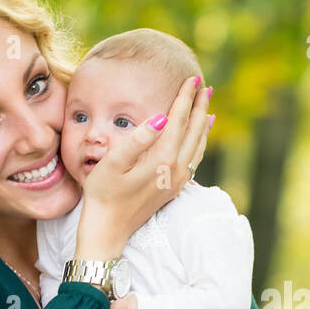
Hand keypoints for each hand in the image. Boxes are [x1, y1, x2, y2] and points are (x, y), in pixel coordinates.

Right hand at [78, 76, 212, 242]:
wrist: (109, 229)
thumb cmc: (103, 194)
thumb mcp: (113, 163)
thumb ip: (137, 139)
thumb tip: (162, 118)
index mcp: (161, 160)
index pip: (178, 121)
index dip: (185, 99)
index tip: (192, 79)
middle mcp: (175, 170)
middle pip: (194, 131)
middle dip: (199, 107)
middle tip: (203, 85)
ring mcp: (177, 181)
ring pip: (198, 146)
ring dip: (202, 123)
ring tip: (206, 105)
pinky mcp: (175, 188)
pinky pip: (195, 159)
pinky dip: (200, 142)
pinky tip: (200, 136)